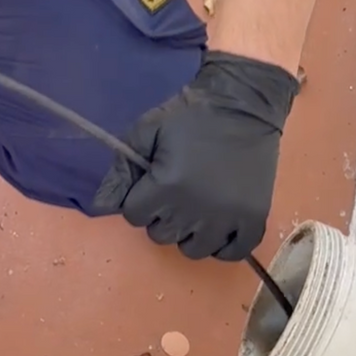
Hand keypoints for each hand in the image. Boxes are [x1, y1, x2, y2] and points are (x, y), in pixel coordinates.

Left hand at [93, 51, 300, 261]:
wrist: (243, 103)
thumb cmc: (189, 115)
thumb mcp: (146, 132)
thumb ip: (121, 171)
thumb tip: (100, 207)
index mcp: (167, 186)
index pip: (134, 216)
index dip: (138, 200)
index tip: (151, 184)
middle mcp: (196, 208)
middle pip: (161, 235)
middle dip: (160, 216)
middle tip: (173, 193)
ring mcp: (228, 216)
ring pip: (193, 249)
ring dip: (188, 233)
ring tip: (194, 209)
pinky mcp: (255, 217)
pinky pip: (235, 253)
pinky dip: (223, 247)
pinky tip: (217, 229)